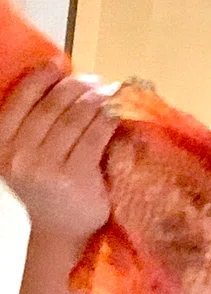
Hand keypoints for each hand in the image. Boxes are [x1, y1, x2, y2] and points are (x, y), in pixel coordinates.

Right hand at [0, 63, 117, 248]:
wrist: (60, 231)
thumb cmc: (47, 188)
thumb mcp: (25, 156)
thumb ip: (33, 126)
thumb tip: (62, 82)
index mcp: (1, 145)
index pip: (20, 100)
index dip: (41, 77)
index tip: (59, 62)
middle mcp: (19, 154)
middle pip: (52, 107)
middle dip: (76, 87)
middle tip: (94, 79)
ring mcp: (47, 166)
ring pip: (75, 119)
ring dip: (96, 99)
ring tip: (109, 91)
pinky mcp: (76, 175)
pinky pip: (95, 136)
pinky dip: (108, 118)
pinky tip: (116, 111)